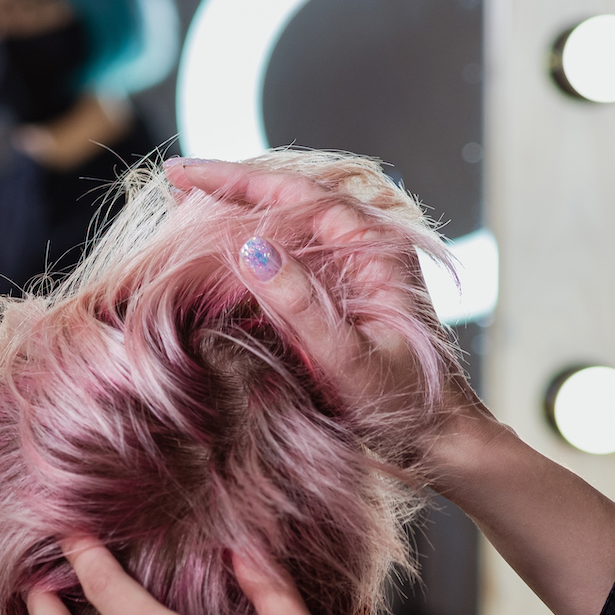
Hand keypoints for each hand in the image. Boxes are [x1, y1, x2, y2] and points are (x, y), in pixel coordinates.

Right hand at [164, 159, 614, 614]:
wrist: (439, 439)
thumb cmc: (403, 404)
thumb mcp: (347, 359)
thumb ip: (300, 306)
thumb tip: (251, 249)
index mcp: (375, 247)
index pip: (296, 194)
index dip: (236, 181)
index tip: (184, 175)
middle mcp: (364, 247)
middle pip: (289, 198)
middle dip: (231, 188)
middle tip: (175, 180)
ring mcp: (351, 270)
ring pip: (287, 224)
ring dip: (237, 214)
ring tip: (187, 205)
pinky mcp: (339, 295)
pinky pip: (289, 256)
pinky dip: (249, 248)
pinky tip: (219, 252)